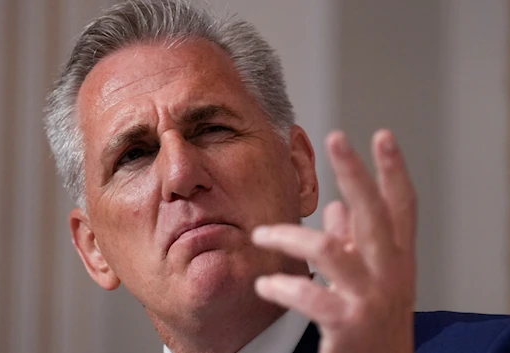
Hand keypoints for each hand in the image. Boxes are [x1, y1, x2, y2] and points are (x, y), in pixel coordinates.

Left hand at [252, 130, 415, 352]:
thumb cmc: (370, 323)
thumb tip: (339, 208)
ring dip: (288, 236)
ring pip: (329, 249)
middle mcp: (391, 274)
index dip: (394, 171)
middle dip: (355, 172)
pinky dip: (280, 285)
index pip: (402, 207)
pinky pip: (308, 294)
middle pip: (376, 213)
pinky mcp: (348, 324)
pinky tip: (264, 284)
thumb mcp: (370, 280)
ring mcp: (371, 299)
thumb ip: (354, 243)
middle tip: (335, 137)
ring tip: (260, 235)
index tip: (382, 135)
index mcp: (397, 260)